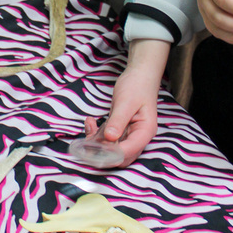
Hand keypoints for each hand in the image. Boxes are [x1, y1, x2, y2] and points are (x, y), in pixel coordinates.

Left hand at [85, 38, 169, 166]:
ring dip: (97, 144)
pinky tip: (90, 122)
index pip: (129, 151)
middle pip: (121, 156)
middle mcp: (138, 137)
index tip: (96, 149)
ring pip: (112, 150)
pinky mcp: (120, 130)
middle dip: (103, 153)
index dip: (113, 153)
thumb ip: (118, 120)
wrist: (139, 75)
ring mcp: (129, 135)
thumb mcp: (125, 102)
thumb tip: (110, 138)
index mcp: (145, 131)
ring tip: (89, 126)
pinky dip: (97, 135)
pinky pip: (107, 140)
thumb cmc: (136, 86)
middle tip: (87, 142)